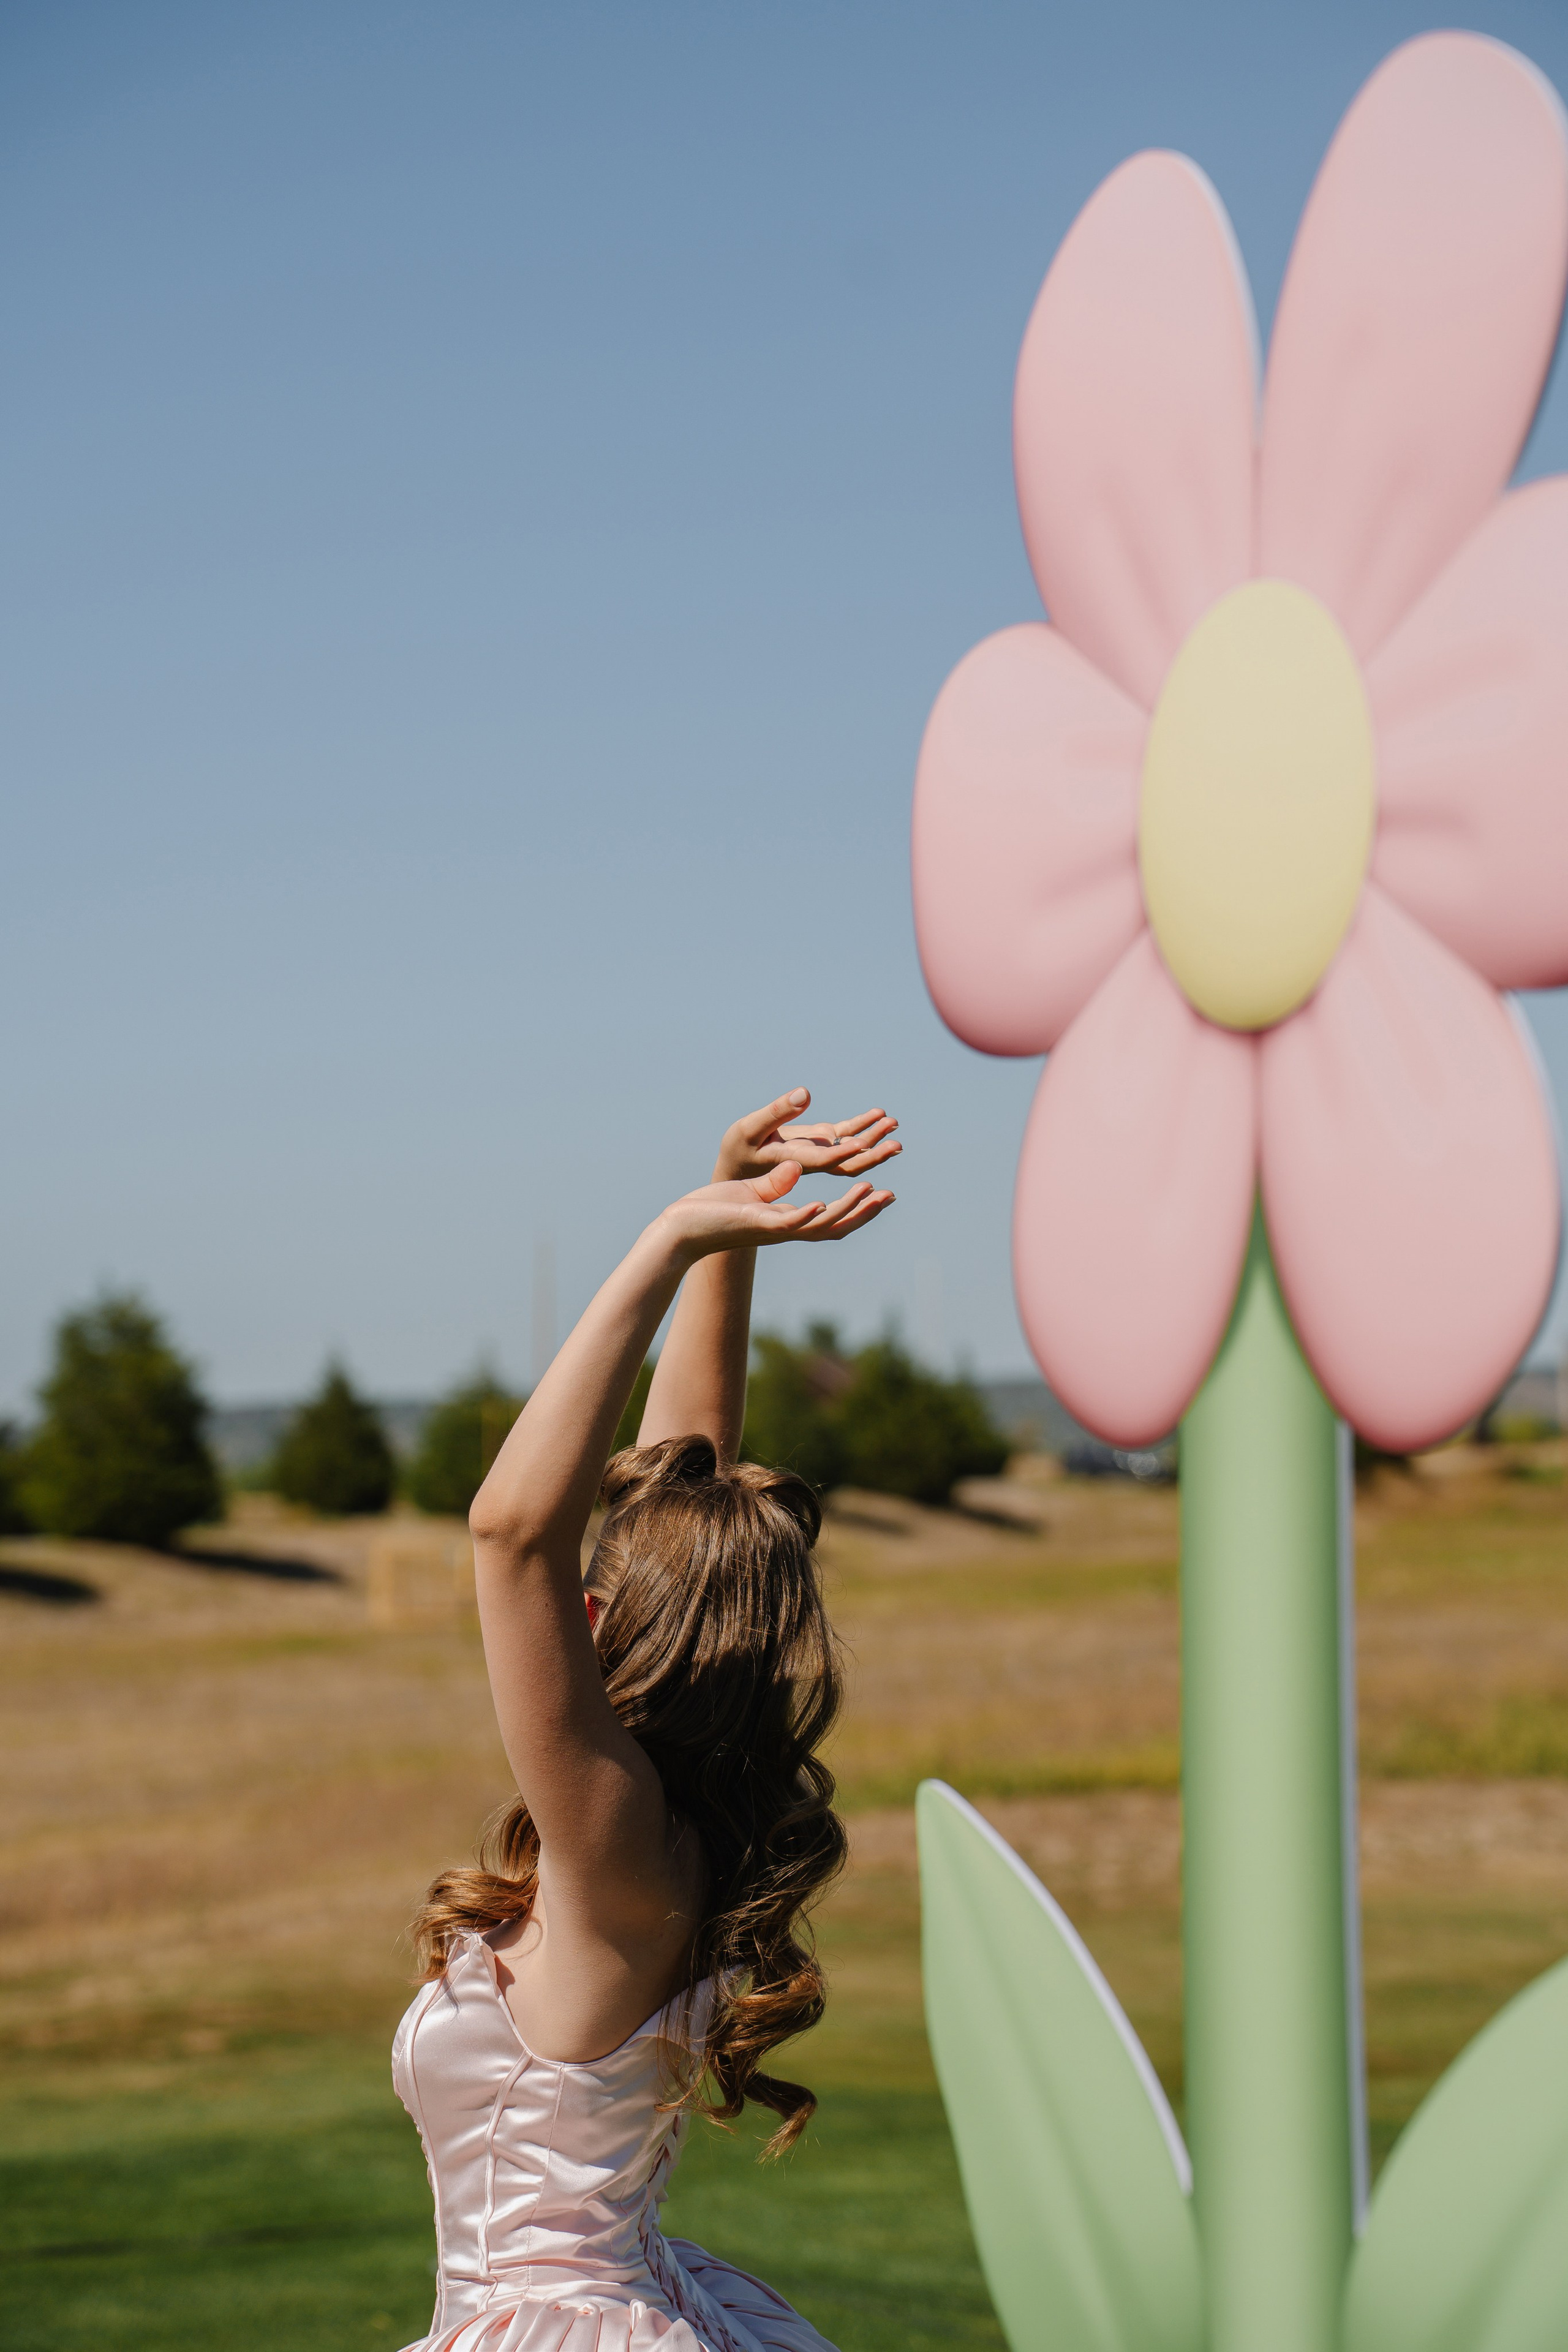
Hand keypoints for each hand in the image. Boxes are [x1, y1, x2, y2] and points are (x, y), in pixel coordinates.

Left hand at [661, 1161, 893, 1259]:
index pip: (832, 1217)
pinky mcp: (755, 1224)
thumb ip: (777, 1184)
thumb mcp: (752, 1193)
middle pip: (836, 1225)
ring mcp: (772, 1229)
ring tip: (870, 1191)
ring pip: (819, 1225)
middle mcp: (786, 1228)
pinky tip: (821, 1203)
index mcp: (788, 1220)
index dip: (859, 1208)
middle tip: (891, 1196)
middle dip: (865, 1212)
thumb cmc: (713, 1211)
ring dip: (846, 1209)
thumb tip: (798, 1169)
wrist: (682, 1228)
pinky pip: (786, 1222)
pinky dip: (806, 1214)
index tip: (882, 1191)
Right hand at [714, 1088, 900, 1182]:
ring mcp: (818, 1151)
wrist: (737, 1166)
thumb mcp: (749, 1128)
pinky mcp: (819, 1142)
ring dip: (873, 1137)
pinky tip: (879, 1114)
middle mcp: (812, 1160)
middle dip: (872, 1153)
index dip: (843, 1153)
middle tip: (896, 1143)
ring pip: (852, 1149)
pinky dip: (862, 1125)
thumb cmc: (738, 1148)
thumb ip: (777, 1112)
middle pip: (848, 1163)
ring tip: (893, 1122)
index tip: (862, 1144)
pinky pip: (845, 1135)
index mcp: (793, 1160)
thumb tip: (805, 1094)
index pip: (823, 1160)